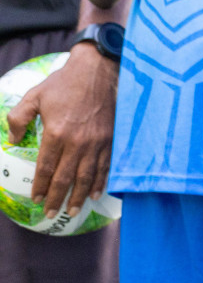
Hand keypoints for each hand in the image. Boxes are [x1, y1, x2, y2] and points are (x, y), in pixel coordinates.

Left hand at [4, 45, 116, 219]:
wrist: (99, 69)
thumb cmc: (64, 82)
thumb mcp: (34, 96)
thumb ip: (18, 119)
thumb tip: (12, 140)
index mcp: (56, 133)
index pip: (46, 168)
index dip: (40, 186)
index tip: (35, 199)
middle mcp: (78, 142)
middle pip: (66, 178)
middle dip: (57, 198)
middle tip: (51, 213)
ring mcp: (97, 141)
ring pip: (87, 176)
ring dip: (80, 196)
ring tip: (73, 210)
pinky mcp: (111, 137)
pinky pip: (106, 165)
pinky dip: (102, 181)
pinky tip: (97, 193)